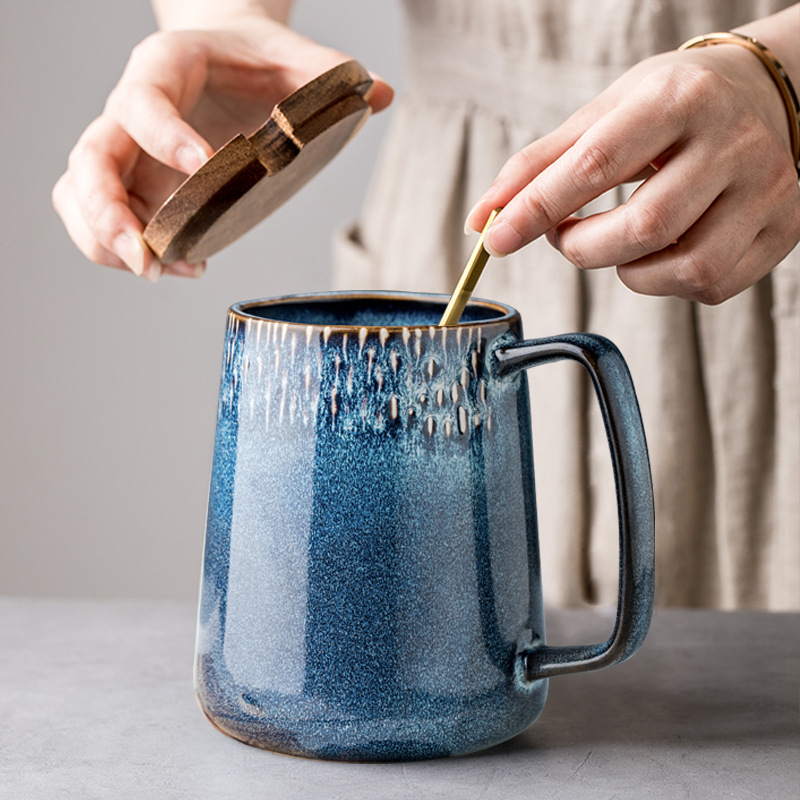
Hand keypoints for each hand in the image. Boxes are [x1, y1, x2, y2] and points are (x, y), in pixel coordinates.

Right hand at [52, 18, 392, 280]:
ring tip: (163, 270)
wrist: (230, 61)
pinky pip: (99, 220)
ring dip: (105, 242)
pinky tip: (179, 265)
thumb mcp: (298, 59)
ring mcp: (126, 151)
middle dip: (106, 214)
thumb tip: (380, 94)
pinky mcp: (131, 185)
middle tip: (148, 259)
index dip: (163, 135)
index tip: (203, 166)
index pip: (143, 99)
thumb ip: (332, 74)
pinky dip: (126, 251)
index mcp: (167, 67)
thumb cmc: (259, 62)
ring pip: (76, 195)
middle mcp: (130, 109)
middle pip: (88, 158)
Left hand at [467, 44, 799, 303]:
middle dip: (583, 247)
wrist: (765, 95)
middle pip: (641, 227)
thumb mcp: (603, 115)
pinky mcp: (785, 229)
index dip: (537, 210)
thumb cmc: (670, 107)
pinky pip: (711, 285)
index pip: (596, 165)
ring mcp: (768, 189)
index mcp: (679, 99)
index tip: (495, 241)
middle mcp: (733, 142)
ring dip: (627, 271)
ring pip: (681, 268)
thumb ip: (537, 168)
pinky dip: (669, 282)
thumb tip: (481, 222)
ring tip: (619, 241)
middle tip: (568, 236)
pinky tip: (665, 250)